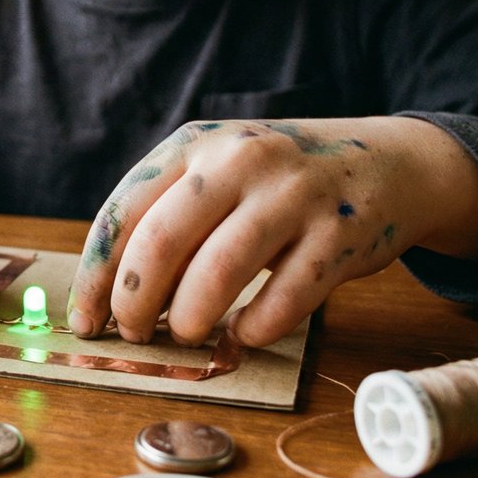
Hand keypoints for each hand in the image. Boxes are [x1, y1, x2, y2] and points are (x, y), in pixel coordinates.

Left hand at [66, 117, 477, 347]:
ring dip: (191, 317)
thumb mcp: (220, 170)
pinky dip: (254, 328)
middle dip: (135, 302)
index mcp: (195, 143)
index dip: (96, 274)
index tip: (86, 320)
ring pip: (219, 270)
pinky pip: (283, 298)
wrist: (391, 162)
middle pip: (162, 240)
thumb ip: (170, 214)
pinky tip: (244, 333)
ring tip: (187, 333)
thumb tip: (113, 297)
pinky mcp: (340, 235)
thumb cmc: (281, 181)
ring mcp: (293, 195)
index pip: (124, 211)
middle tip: (133, 334)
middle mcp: (240, 159)